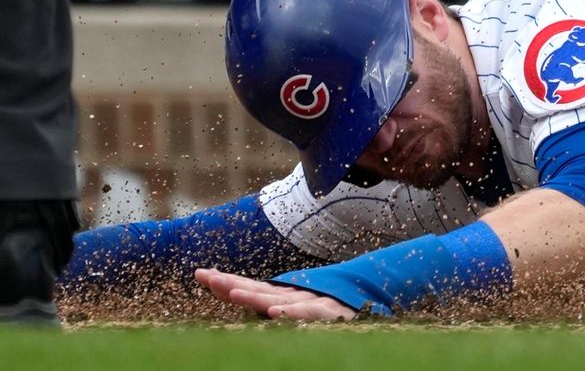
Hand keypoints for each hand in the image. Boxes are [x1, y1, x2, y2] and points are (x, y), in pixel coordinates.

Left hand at [194, 268, 356, 320]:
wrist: (380, 295)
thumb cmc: (341, 306)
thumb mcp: (306, 308)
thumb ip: (283, 306)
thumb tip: (260, 308)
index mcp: (288, 295)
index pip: (253, 286)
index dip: (228, 280)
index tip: (201, 274)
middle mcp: (297, 295)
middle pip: (259, 289)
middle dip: (231, 283)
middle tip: (205, 277)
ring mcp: (314, 302)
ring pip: (280, 299)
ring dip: (255, 296)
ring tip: (232, 293)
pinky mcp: (332, 313)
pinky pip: (310, 315)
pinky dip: (293, 314)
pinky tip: (276, 314)